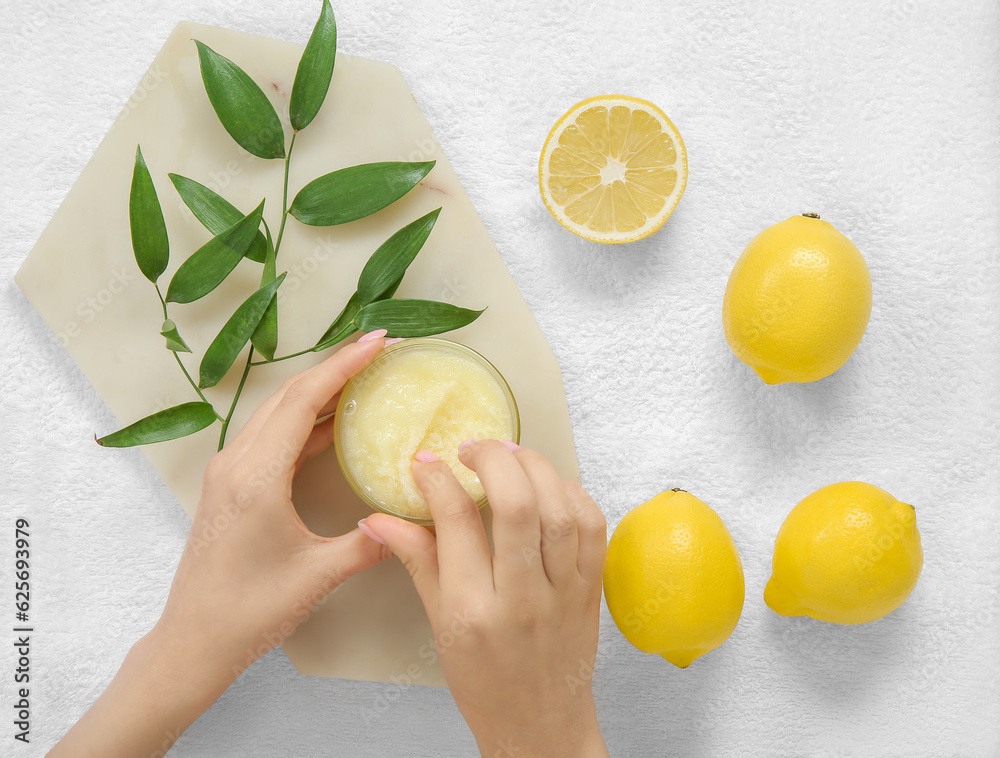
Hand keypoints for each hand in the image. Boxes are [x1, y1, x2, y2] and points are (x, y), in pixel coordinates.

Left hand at [50, 334, 390, 756]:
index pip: (303, 401)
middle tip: (379, 349)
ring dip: (318, 389)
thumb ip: (369, 542)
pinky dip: (304, 419)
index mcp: (255, 476)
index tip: (378, 341)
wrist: (193, 641)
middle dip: (334, 367)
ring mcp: (229, 471)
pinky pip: (271, 435)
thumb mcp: (318, 575)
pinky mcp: (230, 484)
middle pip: (288, 396)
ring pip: (277, 412)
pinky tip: (334, 421)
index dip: (343, 366)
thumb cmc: (250, 611)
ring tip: (362, 375)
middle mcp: (236, 462)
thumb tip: (414, 518)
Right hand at [364, 440, 608, 757]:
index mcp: (472, 611)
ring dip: (534, 467)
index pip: (455, 523)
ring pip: (560, 508)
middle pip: (517, 505)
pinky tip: (549, 485)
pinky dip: (573, 493)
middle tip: (472, 448)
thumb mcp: (439, 625)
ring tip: (510, 455)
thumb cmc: (486, 683)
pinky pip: (593, 526)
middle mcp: (522, 598)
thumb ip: (416, 561)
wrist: (540, 727)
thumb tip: (378, 520)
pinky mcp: (591, 588)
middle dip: (493, 459)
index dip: (437, 479)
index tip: (426, 462)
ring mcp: (563, 592)